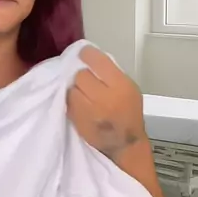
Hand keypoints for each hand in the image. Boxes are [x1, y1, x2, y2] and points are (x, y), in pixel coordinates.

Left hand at [67, 46, 145, 161]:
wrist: (124, 142)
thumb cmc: (128, 113)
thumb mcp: (129, 89)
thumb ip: (112, 74)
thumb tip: (92, 61)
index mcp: (120, 86)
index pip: (98, 61)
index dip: (88, 55)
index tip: (84, 54)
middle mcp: (104, 97)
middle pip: (81, 74)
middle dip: (82, 76)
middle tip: (86, 81)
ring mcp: (89, 110)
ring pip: (72, 88)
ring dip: (75, 89)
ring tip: (83, 94)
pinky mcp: (77, 120)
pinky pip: (68, 102)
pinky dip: (71, 101)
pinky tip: (80, 105)